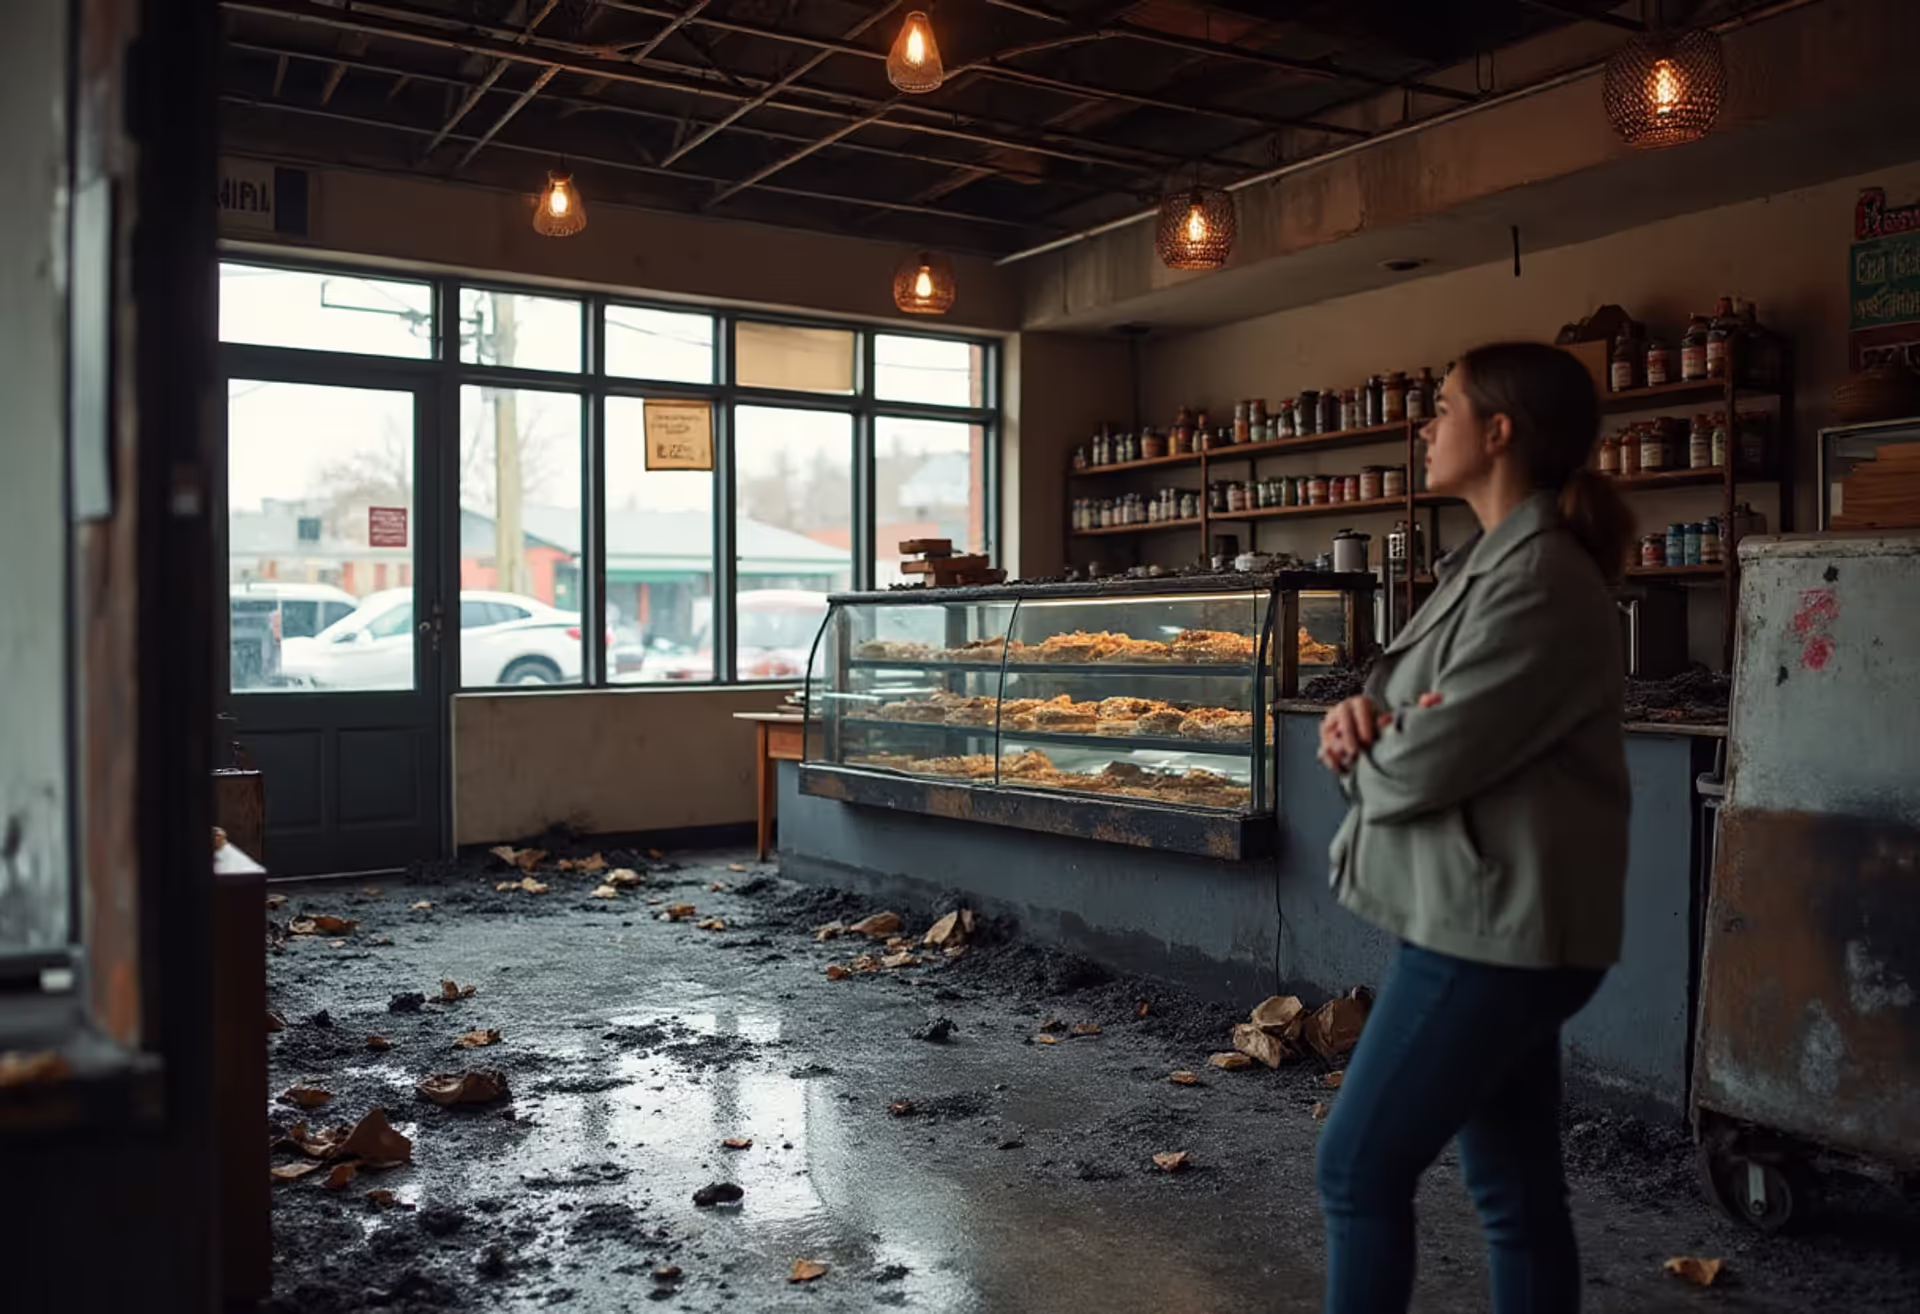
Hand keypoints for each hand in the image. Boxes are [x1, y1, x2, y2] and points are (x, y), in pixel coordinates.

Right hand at [1317, 691, 1442, 773]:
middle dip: (1349, 736)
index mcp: (1361, 703)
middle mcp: (1343, 711)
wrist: (1370, 748)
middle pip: (1341, 717)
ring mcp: (1332, 727)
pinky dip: (1331, 760)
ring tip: (1352, 761)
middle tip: (1358, 752)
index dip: (1364, 722)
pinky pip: (1323, 750)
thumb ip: (1419, 709)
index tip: (1370, 739)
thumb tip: (1434, 699)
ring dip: (1338, 748)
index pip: (1359, 705)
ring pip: (1330, 734)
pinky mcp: (1325, 743)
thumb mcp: (1400, 721)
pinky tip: (1342, 768)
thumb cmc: (1388, 733)